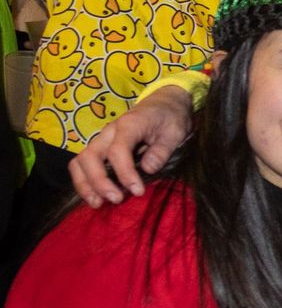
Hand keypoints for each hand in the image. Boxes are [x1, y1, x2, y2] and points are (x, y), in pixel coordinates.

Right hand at [67, 85, 194, 205]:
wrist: (164, 104)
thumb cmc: (170, 118)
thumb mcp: (175, 132)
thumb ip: (162, 150)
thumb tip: (148, 169)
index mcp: (129, 125)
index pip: (118, 150)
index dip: (125, 173)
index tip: (138, 191)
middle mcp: (109, 132)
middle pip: (90, 156)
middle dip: (99, 181)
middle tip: (116, 199)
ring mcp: (102, 140)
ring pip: (80, 162)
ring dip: (85, 184)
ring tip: (97, 204)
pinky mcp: (100, 148)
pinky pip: (83, 165)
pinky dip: (84, 182)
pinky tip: (95, 197)